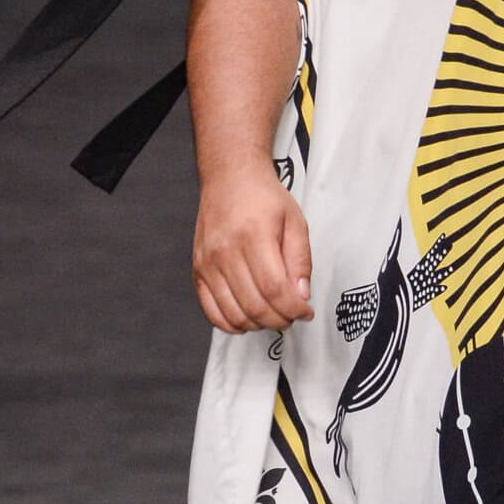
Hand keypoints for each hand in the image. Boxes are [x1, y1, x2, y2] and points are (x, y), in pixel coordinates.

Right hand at [192, 159, 313, 332]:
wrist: (230, 178)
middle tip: (292, 315)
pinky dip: (231, 323)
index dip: (293, 309)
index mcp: (253, 236)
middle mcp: (225, 251)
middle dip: (280, 320)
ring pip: (234, 314)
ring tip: (273, 315)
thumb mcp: (295, 222)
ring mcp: (208, 263)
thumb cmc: (264, 198)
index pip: (274, 289)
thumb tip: (301, 296)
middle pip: (254, 306)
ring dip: (258, 325)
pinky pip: (211, 311)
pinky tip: (248, 318)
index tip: (306, 312)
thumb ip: (301, 261)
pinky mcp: (198, 270)